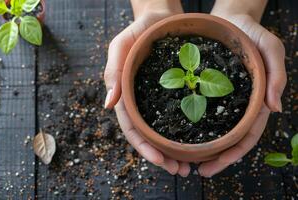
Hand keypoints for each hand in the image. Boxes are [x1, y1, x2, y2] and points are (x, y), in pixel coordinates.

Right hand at [104, 2, 189, 175]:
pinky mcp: (174, 94)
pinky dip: (186, 134)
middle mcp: (141, 103)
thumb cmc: (138, 30)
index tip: (160, 160)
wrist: (161, 19)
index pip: (131, 127)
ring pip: (163, 132)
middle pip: (148, 136)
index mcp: (126, 95)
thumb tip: (108, 104)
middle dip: (162, 156)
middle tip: (180, 171)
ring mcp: (157, 100)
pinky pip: (179, 118)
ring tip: (190, 166)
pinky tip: (198, 145)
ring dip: (174, 152)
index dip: (144, 146)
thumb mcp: (121, 46)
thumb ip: (114, 72)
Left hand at [198, 13, 286, 176]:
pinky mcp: (206, 91)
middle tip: (197, 171)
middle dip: (215, 158)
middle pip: (229, 139)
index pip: (247, 135)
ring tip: (185, 162)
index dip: (233, 153)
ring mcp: (221, 100)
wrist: (229, 19)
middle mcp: (237, 105)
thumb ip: (277, 75)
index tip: (214, 166)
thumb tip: (276, 108)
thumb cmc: (252, 32)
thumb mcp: (270, 48)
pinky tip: (180, 137)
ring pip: (214, 131)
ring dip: (202, 149)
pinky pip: (199, 113)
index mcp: (254, 101)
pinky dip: (192, 128)